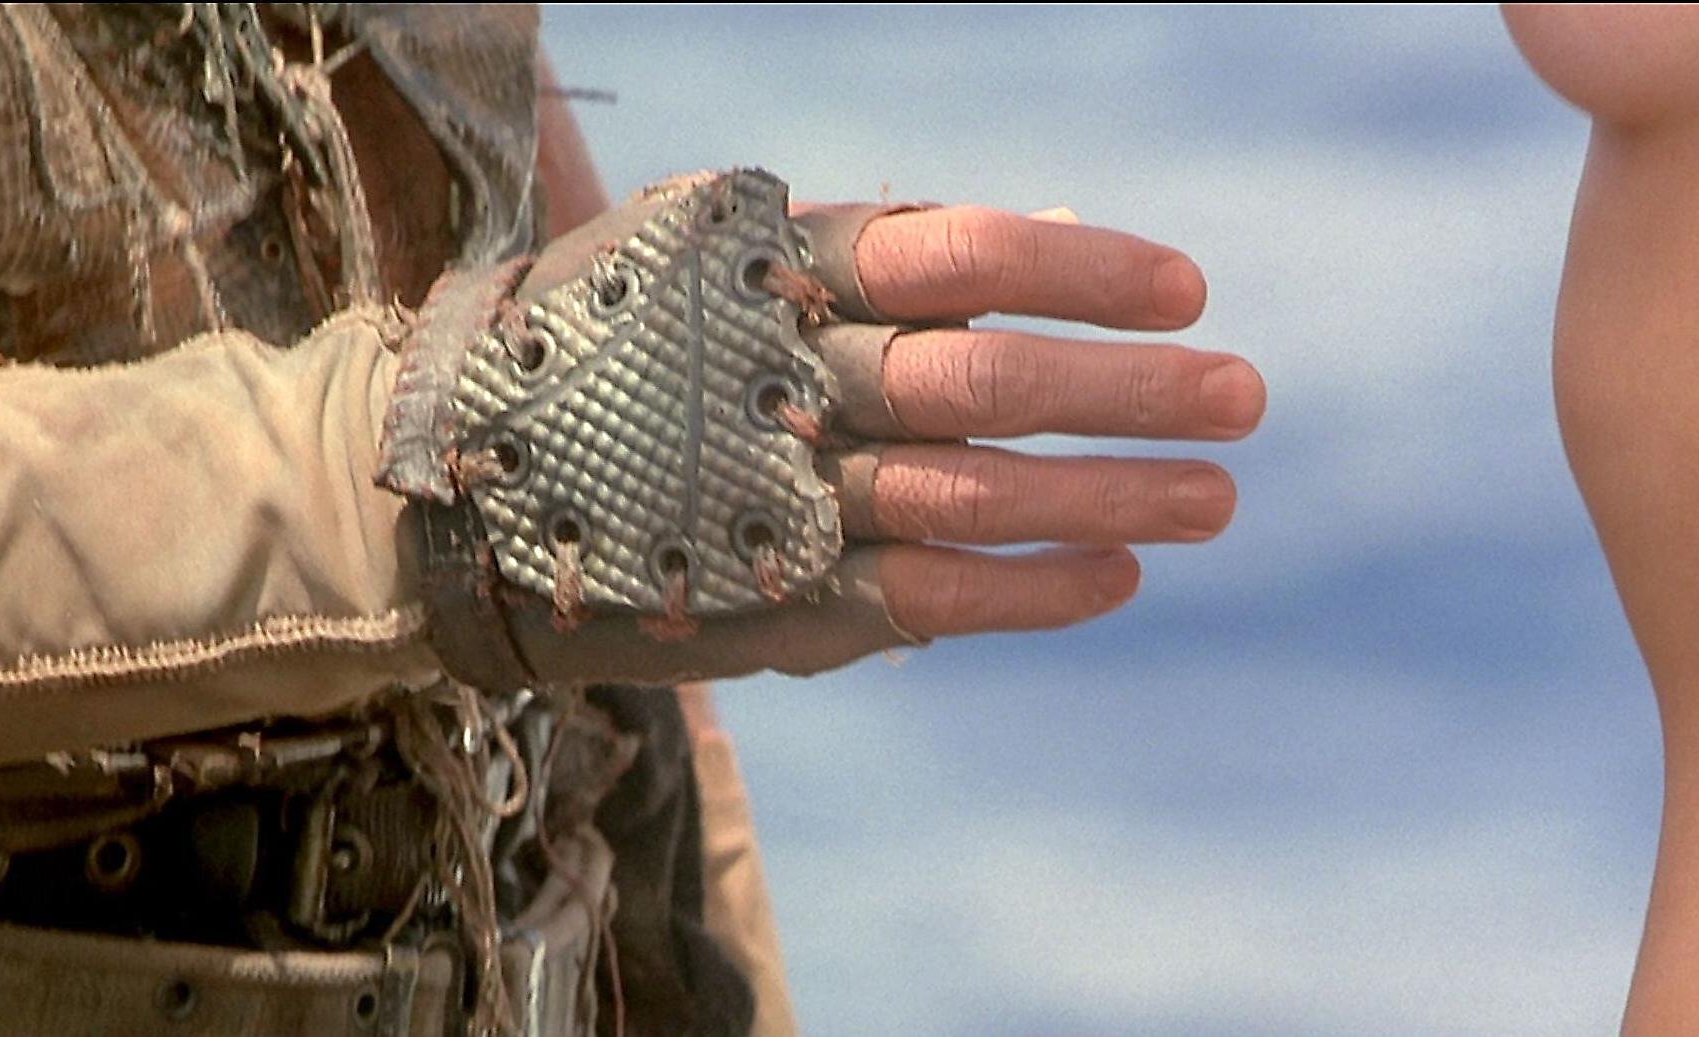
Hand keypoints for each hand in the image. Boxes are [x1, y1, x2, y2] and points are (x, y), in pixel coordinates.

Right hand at [397, 174, 1265, 687]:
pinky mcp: (768, 597)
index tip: (1185, 290)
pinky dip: (1032, 590)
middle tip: (1244, 399)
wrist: (454, 481)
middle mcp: (779, 377)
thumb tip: (1051, 241)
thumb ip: (868, 263)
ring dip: (1106, 498)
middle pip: (984, 380)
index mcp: (771, 268)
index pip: (956, 251)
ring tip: (1216, 499)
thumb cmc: (619, 352)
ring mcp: (773, 495)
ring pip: (971, 495)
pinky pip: (926, 598)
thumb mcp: (721, 264)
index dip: (1080, 271)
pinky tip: (1118, 578)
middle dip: (1125, 392)